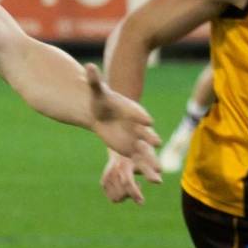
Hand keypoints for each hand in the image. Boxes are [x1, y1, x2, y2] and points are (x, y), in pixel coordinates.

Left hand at [85, 63, 161, 198]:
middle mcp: (137, 126)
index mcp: (131, 110)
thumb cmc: (100, 101)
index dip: (141, 116)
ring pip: (146, 150)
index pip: (137, 113)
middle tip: (157, 143)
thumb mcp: (97, 92)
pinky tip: (153, 181)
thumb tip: (88, 66)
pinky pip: (140, 161)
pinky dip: (146, 170)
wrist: (102, 113)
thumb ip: (94, 81)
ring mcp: (136, 139)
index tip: (148, 120)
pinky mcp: (132, 150)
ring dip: (151, 160)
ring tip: (158, 171)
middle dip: (150, 137)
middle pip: (145, 132)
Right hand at [102, 149, 146, 204]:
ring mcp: (106, 177)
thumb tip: (159, 182)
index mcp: (123, 166)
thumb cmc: (139, 155)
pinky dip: (120, 197)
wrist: (122, 149)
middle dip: (132, 195)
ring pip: (116, 198)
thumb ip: (151, 172)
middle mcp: (113, 171)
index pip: (127, 182)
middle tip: (139, 185)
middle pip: (121, 194)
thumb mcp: (146, 162)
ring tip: (132, 186)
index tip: (142, 202)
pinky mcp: (103, 182)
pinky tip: (125, 189)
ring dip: (125, 196)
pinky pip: (112, 198)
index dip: (135, 194)